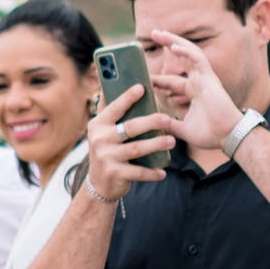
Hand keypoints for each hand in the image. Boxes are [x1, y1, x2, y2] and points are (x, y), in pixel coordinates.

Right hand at [82, 83, 169, 202]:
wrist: (99, 183)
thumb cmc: (107, 150)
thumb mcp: (102, 131)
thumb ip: (108, 111)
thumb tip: (110, 85)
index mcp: (98, 125)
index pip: (114, 108)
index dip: (127, 98)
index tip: (142, 88)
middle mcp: (100, 139)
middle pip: (130, 128)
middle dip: (150, 122)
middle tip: (168, 119)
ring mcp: (107, 157)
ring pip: (137, 149)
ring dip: (156, 145)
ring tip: (171, 141)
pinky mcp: (115, 173)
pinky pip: (138, 172)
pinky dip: (152, 173)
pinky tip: (163, 172)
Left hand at [138, 27, 244, 153]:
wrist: (227, 136)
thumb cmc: (210, 134)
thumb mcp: (182, 128)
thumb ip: (168, 123)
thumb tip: (153, 123)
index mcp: (193, 92)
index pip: (172, 80)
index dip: (158, 77)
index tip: (142, 74)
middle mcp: (199, 81)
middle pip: (181, 58)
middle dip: (168, 45)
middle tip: (153, 34)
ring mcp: (205, 78)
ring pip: (189, 52)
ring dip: (174, 41)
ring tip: (159, 33)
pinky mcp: (209, 78)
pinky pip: (197, 59)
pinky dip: (185, 52)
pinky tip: (173, 46)